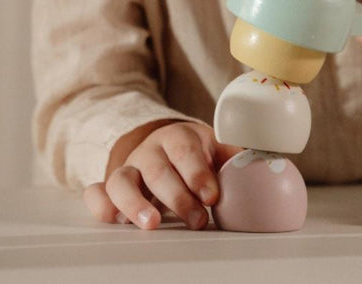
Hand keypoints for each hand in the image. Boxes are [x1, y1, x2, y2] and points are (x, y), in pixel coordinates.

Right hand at [83, 121, 239, 229]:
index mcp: (178, 137)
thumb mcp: (216, 150)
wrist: (165, 147)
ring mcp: (128, 168)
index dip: (197, 172)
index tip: (212, 196)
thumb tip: (264, 164)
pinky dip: (100, 204)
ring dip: (135, 202)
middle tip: (197, 219)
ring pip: (122, 179)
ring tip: (153, 224)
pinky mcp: (111, 188)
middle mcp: (150, 150)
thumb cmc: (196, 155)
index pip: (185, 149)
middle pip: (157, 168)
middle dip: (178, 196)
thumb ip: (235, 158)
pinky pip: (97, 192)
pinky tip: (111, 219)